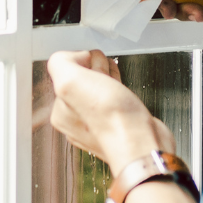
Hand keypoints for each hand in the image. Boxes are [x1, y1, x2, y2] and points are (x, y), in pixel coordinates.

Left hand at [47, 50, 174, 168]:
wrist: (143, 144)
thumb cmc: (112, 119)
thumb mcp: (71, 80)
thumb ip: (61, 63)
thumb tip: (76, 58)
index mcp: (60, 112)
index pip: (66, 71)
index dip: (83, 62)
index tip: (93, 68)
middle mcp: (75, 121)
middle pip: (84, 79)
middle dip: (97, 71)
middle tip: (106, 80)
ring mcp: (97, 124)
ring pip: (100, 87)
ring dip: (109, 78)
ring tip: (117, 84)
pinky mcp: (118, 123)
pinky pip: (114, 98)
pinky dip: (119, 88)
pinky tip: (124, 90)